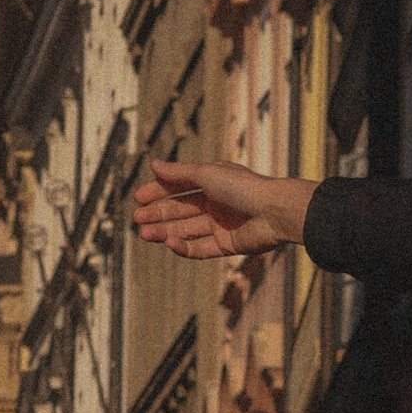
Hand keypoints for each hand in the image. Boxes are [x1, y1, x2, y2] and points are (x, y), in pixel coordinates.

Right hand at [131, 160, 312, 263]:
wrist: (274, 211)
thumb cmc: (243, 186)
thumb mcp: (207, 174)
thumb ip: (179, 172)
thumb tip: (154, 164)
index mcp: (212, 181)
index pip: (178, 187)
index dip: (158, 192)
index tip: (138, 198)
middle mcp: (215, 203)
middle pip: (180, 210)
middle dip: (158, 214)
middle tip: (137, 219)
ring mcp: (221, 225)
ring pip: (186, 230)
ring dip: (165, 231)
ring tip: (145, 233)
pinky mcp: (226, 245)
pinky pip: (200, 248)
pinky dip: (183, 247)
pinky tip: (169, 243)